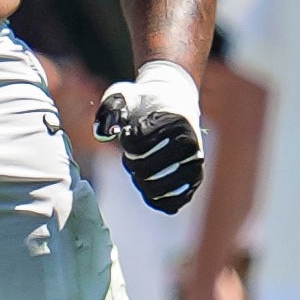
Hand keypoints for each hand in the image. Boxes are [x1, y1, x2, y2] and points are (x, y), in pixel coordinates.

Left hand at [95, 62, 203, 213]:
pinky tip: (149, 182)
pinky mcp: (194, 183)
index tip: (130, 131)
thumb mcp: (125, 95)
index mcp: (177, 123)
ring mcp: (195, 167)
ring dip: (141, 181)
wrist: (175, 105)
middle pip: (144, 170)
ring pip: (155, 189)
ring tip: (142, 166)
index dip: (125, 140)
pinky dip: (154, 198)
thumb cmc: (146, 102)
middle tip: (133, 152)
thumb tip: (104, 135)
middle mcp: (192, 146)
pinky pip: (170, 204)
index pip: (136, 144)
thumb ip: (110, 109)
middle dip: (131, 163)